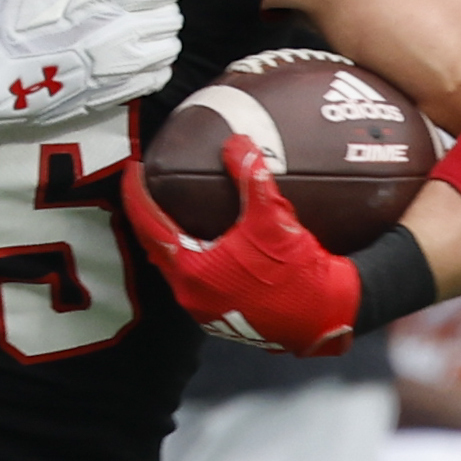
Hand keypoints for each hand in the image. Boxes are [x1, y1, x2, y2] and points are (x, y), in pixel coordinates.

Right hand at [0, 0, 185, 131]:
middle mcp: (109, 31)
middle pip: (166, 17)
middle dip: (165, 10)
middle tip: (158, 8)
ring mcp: (110, 67)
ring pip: (165, 50)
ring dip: (163, 40)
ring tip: (155, 36)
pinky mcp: (104, 96)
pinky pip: (151, 82)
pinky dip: (156, 71)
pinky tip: (150, 65)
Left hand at [119, 123, 357, 356]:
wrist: (326, 318)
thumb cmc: (297, 274)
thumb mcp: (273, 220)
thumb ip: (252, 177)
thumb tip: (237, 142)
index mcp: (192, 271)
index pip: (150, 225)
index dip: (137, 194)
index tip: (134, 169)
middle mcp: (190, 294)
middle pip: (156, 247)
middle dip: (149, 216)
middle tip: (149, 187)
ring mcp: (204, 310)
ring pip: (175, 267)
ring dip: (171, 239)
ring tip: (174, 210)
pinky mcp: (223, 317)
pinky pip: (196, 280)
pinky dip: (193, 256)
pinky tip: (208, 241)